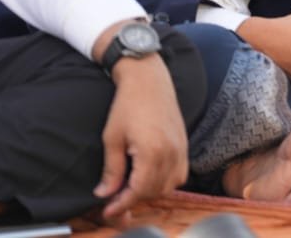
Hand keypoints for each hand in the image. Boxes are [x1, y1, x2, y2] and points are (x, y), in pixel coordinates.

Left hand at [93, 53, 189, 221]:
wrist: (148, 80)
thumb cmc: (127, 105)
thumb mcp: (112, 139)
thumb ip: (112, 170)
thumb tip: (105, 193)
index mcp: (152, 151)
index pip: (138, 190)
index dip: (122, 204)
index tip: (108, 211)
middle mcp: (171, 152)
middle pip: (155, 191)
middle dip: (135, 198)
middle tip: (116, 198)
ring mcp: (181, 148)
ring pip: (170, 185)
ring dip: (151, 191)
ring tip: (132, 186)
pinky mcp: (184, 144)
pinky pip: (180, 173)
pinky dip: (166, 181)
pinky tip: (150, 176)